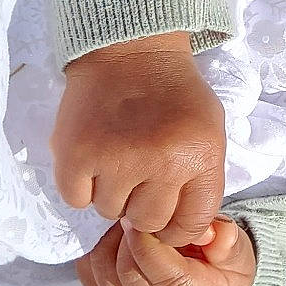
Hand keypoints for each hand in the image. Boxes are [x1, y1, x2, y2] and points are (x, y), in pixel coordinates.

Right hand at [52, 33, 224, 247]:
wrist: (129, 48)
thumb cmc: (174, 94)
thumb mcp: (209, 133)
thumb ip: (204, 183)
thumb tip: (192, 236)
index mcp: (199, 156)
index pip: (191, 225)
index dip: (178, 227)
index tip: (168, 214)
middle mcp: (160, 162)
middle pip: (147, 222)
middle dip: (143, 205)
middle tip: (139, 173)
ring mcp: (115, 159)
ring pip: (110, 211)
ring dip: (112, 191)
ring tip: (117, 155)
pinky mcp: (76, 154)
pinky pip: (77, 199)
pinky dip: (82, 184)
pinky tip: (93, 155)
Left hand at [78, 217, 257, 285]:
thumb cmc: (224, 267)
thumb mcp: (237, 250)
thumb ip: (227, 240)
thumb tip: (212, 232)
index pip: (167, 277)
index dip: (150, 243)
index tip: (146, 216)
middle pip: (129, 276)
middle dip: (127, 238)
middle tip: (136, 215)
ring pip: (104, 278)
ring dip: (109, 244)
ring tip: (127, 226)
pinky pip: (89, 279)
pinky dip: (95, 254)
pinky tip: (115, 240)